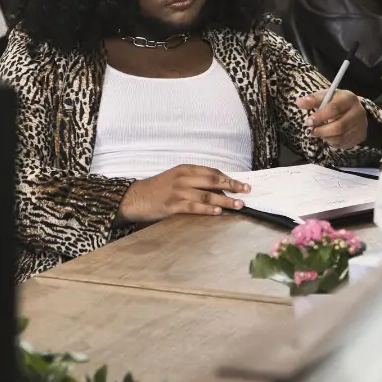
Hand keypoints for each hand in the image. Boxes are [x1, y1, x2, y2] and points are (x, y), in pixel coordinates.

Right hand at [118, 164, 250, 222]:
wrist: (135, 197)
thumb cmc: (157, 189)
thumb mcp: (175, 178)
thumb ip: (193, 180)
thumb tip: (216, 188)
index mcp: (184, 169)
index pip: (211, 171)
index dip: (227, 177)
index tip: (240, 183)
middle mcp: (183, 178)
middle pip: (212, 180)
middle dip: (231, 185)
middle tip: (246, 190)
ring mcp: (178, 191)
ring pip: (206, 194)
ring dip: (225, 200)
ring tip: (238, 204)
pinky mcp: (173, 205)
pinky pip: (194, 206)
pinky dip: (207, 208)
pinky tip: (218, 211)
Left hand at [297, 89, 367, 149]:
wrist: (352, 110)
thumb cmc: (335, 102)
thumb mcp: (325, 97)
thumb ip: (313, 100)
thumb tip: (299, 102)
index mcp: (349, 98)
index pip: (334, 109)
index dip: (320, 116)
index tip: (308, 121)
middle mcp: (358, 112)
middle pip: (339, 126)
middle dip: (321, 130)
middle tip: (311, 131)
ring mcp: (361, 125)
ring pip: (340, 137)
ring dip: (325, 137)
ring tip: (318, 133)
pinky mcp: (360, 136)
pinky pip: (343, 143)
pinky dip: (331, 142)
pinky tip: (327, 137)